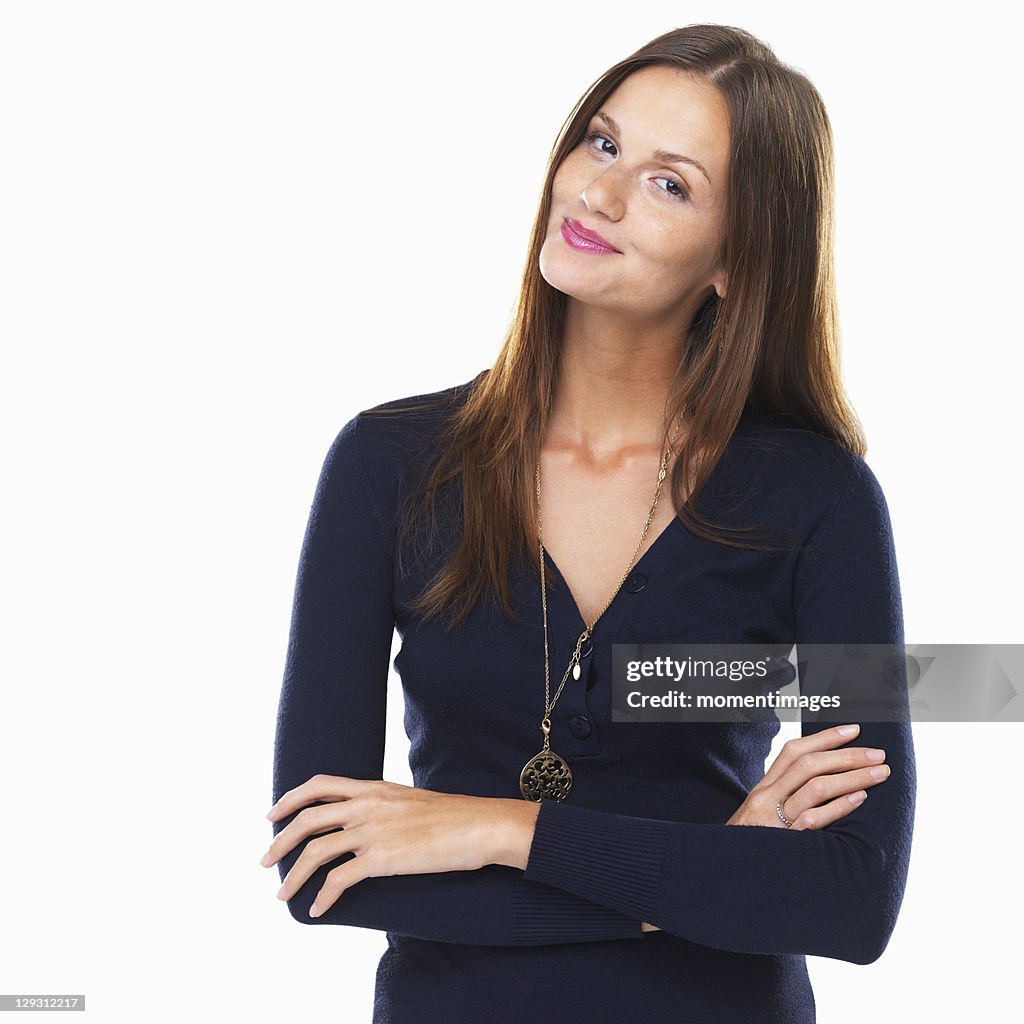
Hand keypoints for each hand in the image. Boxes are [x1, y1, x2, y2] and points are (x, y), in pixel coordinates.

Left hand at [261, 776, 524, 916]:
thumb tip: (366, 820)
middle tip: (265, 860)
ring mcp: (372, 831)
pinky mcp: (382, 858)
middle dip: (280, 840)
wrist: (479, 826)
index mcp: (372, 788)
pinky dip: (322, 897)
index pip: (319, 784)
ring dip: (293, 876)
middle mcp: (366, 805)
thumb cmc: (452, 816)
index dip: (290, 798)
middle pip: (307, 818)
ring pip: (315, 850)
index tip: (272, 815)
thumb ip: (382, 805)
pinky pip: (339, 880)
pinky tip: (317, 910)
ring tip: (282, 894)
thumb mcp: (409, 800)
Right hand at [726, 723, 888, 829]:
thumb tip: (821, 783)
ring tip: (879, 773)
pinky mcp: (785, 843)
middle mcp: (767, 797)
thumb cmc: (749, 845)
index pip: (794, 751)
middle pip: (809, 764)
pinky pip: (814, 819)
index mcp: (764, 788)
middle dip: (846, 755)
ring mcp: (775, 819)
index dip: (825, 737)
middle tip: (877, 754)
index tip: (854, 730)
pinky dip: (839, 806)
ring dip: (852, 776)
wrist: (724, 873)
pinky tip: (860, 798)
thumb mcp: (759, 815)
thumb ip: (783, 798)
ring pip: (816, 787)